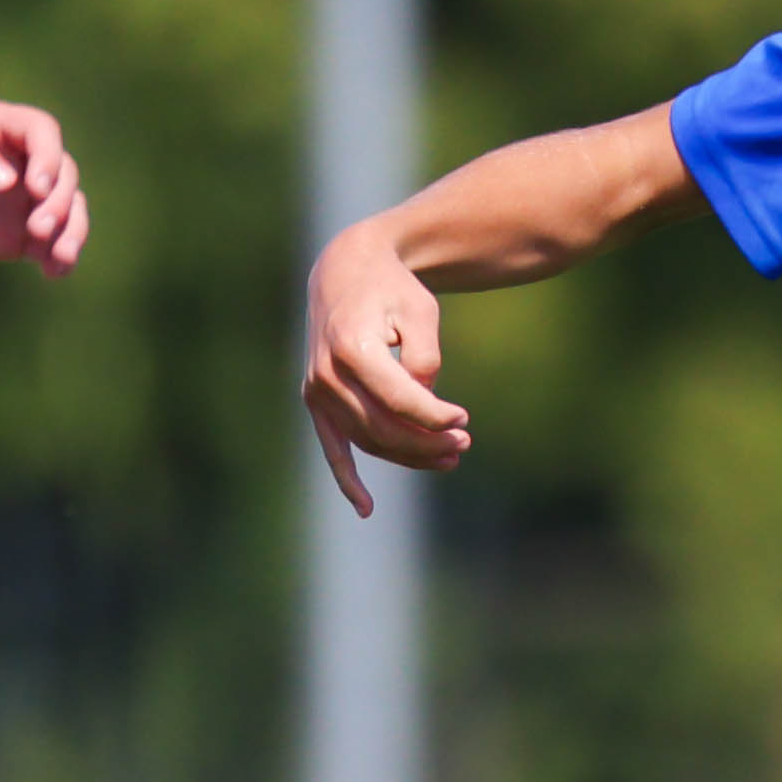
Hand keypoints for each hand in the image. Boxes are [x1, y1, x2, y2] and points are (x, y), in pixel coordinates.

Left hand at [0, 103, 87, 274]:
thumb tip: (11, 181)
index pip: (41, 131)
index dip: (49, 156)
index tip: (36, 187)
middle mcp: (16, 160)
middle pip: (62, 172)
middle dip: (59, 200)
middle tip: (35, 227)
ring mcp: (19, 199)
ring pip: (68, 207)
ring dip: (72, 230)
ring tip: (60, 256)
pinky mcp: (16, 235)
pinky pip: (52, 242)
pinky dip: (61, 256)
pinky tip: (54, 271)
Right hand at [303, 216, 469, 516]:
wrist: (345, 272)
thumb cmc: (391, 290)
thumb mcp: (420, 311)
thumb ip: (426, 357)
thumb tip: (425, 404)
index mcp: (352, 347)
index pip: (400, 400)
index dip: (435, 417)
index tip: (463, 419)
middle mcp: (327, 374)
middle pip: (383, 428)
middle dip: (427, 443)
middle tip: (465, 444)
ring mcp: (317, 390)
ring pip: (366, 441)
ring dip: (408, 457)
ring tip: (450, 458)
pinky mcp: (316, 400)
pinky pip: (332, 447)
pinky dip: (347, 479)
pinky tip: (367, 508)